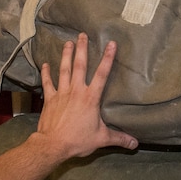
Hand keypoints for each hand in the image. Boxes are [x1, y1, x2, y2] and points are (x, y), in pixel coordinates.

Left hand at [35, 33, 137, 158]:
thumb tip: (135, 144)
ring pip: (64, 70)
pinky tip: (45, 64)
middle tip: (82, 35)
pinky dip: (46, 73)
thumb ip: (119, 138)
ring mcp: (62, 93)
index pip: (102, 74)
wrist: (53, 144)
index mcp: (91, 98)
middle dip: (82, 49)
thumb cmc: (78, 140)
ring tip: (68, 43)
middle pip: (80, 66)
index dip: (108, 58)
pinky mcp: (50, 99)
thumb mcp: (101, 139)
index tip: (111, 44)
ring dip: (66, 55)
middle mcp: (76, 91)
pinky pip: (47, 83)